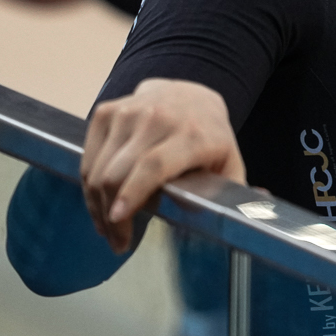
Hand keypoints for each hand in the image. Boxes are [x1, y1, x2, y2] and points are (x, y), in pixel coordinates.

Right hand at [82, 79, 243, 252]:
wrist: (190, 94)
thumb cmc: (210, 137)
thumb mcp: (229, 163)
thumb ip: (233, 192)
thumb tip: (247, 213)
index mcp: (193, 135)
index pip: (153, 166)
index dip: (132, 194)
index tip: (119, 220)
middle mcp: (158, 119)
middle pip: (118, 173)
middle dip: (111, 215)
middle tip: (118, 240)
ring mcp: (128, 113)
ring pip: (98, 169)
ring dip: (97, 204)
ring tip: (109, 226)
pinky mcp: (106, 112)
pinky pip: (88, 157)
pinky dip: (89, 184)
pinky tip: (101, 200)